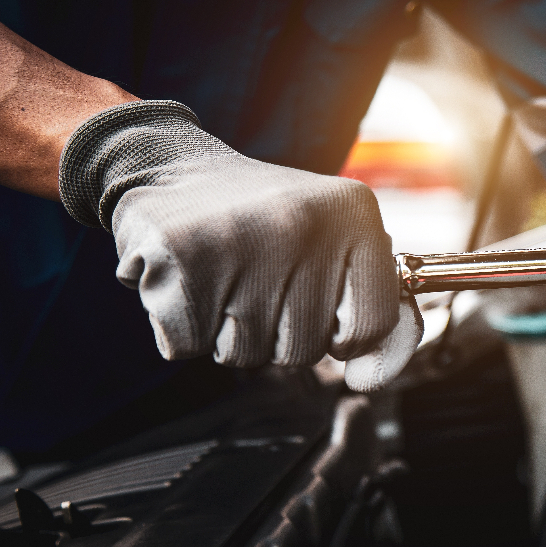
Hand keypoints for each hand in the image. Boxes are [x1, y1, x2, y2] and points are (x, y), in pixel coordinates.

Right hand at [59, 101, 420, 391]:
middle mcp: (301, 221)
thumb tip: (368, 378)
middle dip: (278, 333)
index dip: (345, 336)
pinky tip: (189, 281)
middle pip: (305, 349)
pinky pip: (189, 346)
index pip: (372, 326)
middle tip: (257, 280)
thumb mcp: (334, 246)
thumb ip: (367, 312)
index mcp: (352, 214)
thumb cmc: (263, 222)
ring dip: (229, 333)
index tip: (323, 308)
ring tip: (223, 277)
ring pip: (246, 354)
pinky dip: (183, 329)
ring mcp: (239, 238)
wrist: (173, 168)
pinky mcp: (179, 256)